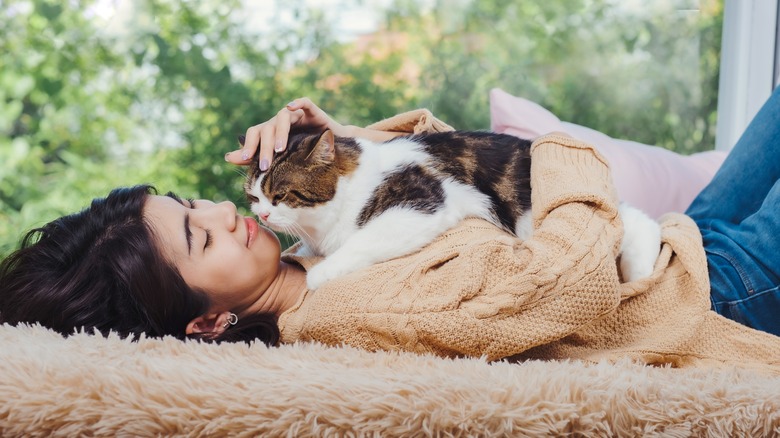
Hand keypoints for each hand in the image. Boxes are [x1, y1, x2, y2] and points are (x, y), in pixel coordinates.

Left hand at [225, 98, 347, 168]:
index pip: (255, 133)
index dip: (248, 145)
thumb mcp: (280, 159)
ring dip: (280, 132)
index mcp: (271, 132)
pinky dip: (298, 102)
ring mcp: (297, 115)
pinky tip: (291, 106)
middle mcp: (282, 122)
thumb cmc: (305, 155)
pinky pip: (305, 102)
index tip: (246, 159)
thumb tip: (227, 157)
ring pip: (283, 116)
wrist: (335, 151)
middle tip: (265, 166)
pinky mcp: (313, 112)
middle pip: (268, 128)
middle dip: (264, 148)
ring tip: (280, 149)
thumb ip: (255, 157)